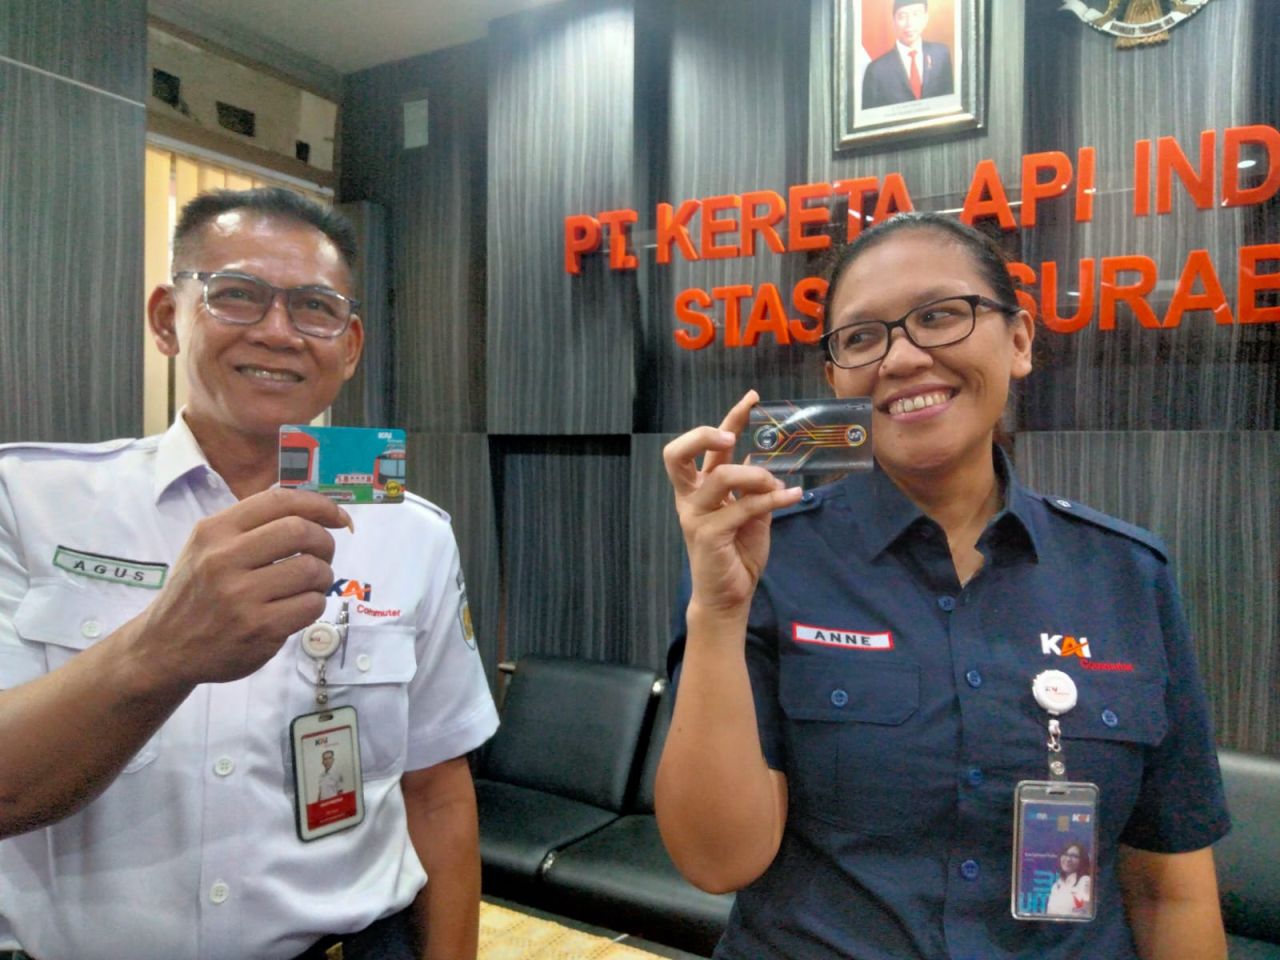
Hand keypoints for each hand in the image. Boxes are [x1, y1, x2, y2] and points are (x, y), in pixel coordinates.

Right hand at [134, 488, 352, 686]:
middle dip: (325, 542)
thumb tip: (318, 512)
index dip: (319, 505)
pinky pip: (311, 605)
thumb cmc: (197, 591)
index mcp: (214, 531)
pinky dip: (314, 604)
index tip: (339, 517)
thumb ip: (252, 526)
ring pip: (312, 570)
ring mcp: (241, 596)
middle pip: (301, 532)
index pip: (279, 502)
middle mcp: (224, 559)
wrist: (165, 647)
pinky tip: (298, 607)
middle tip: (323, 555)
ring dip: (323, 577)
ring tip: (310, 585)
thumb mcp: (208, 546)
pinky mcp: (259, 629)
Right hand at [663, 390, 802, 615]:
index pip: (705, 446)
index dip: (728, 418)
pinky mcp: (708, 534)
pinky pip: (744, 506)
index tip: (753, 398)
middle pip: (678, 453)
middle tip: (734, 433)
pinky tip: (793, 495)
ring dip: (756, 474)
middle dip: (706, 434)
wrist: (729, 596)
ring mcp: (696, 515)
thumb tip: (764, 460)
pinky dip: (773, 499)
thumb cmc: (736, 555)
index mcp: (699, 489)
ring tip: (779, 484)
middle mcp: (691, 498)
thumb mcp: (750, 514)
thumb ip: (753, 488)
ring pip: (722, 475)